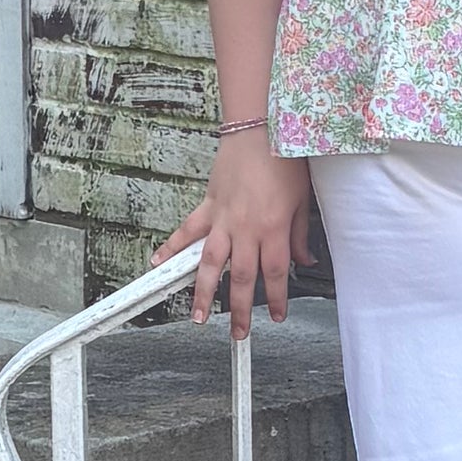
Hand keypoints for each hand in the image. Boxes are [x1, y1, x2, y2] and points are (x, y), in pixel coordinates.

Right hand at [170, 133, 317, 334]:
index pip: (275, 273)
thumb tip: (304, 260)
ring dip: (202, 291)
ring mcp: (223, 218)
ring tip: (197, 315)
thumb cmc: (285, 159)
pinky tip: (158, 264)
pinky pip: (186, 230)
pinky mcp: (208, 205)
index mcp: (273, 228)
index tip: (278, 316)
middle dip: (239, 310)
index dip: (278, 299)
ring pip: (209, 262)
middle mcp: (246, 228)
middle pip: (241, 278)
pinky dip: (170, 247)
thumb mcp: (303, 199)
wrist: (260, 126)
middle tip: (237, 333)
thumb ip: (301, 234)